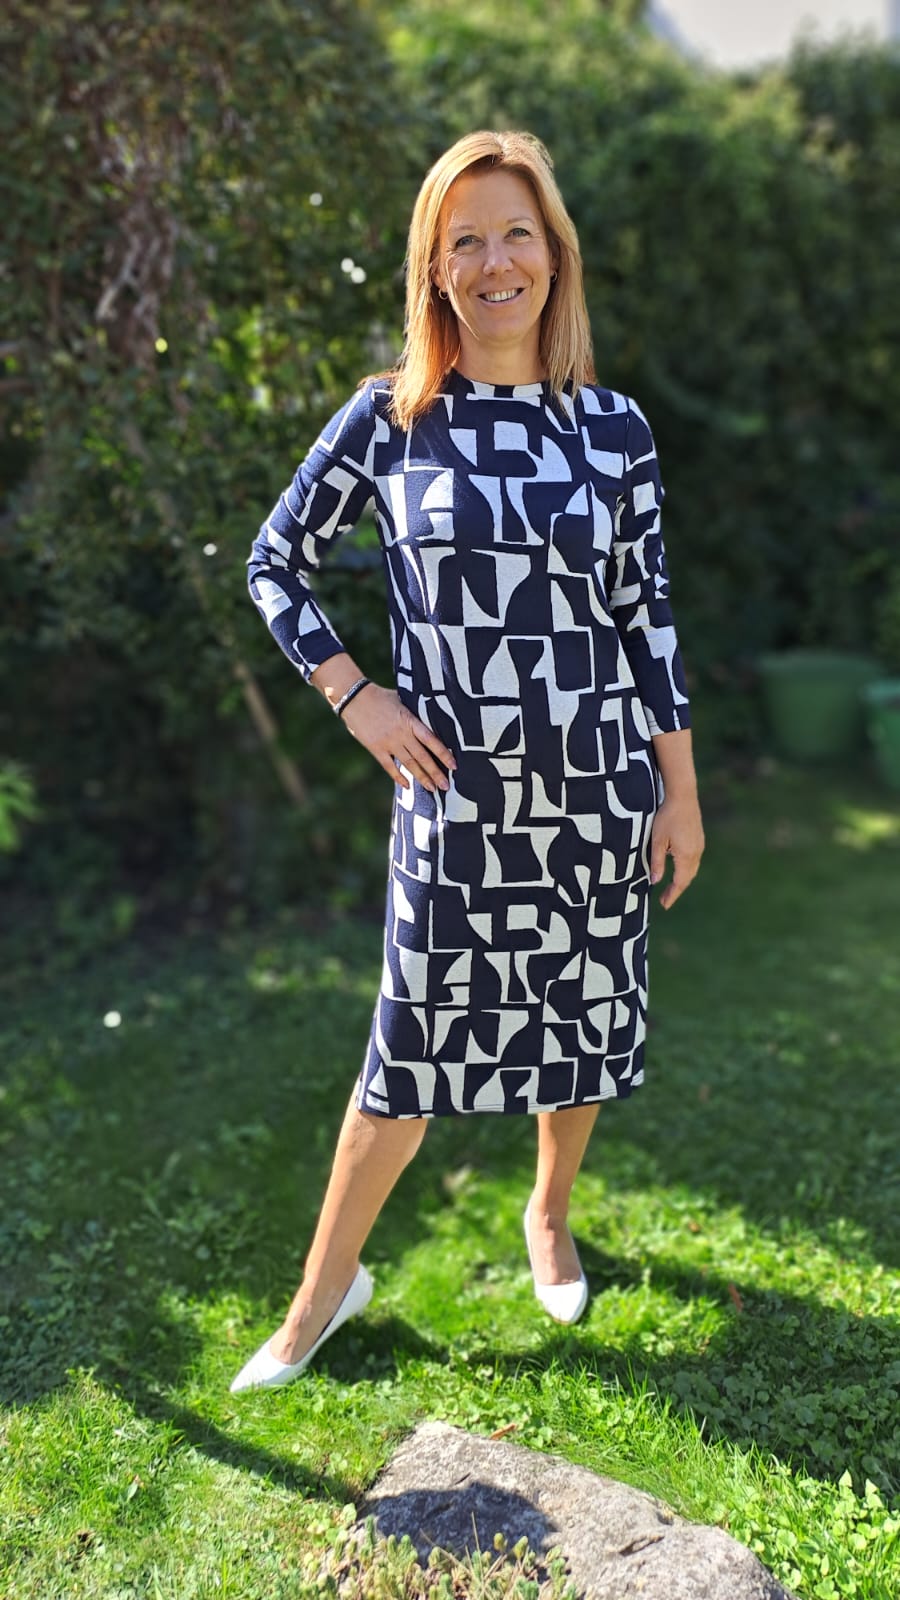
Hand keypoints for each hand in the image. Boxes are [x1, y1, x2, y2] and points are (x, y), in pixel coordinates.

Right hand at [339, 683, 457, 793]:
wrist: (354, 697)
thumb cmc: (380, 696)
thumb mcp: (402, 699)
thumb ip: (415, 711)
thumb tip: (432, 715)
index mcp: (410, 720)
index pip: (432, 740)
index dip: (443, 754)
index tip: (454, 766)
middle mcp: (401, 733)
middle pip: (422, 757)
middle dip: (436, 773)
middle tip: (446, 786)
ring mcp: (388, 742)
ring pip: (409, 764)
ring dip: (421, 778)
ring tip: (432, 788)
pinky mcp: (375, 748)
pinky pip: (389, 766)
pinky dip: (398, 777)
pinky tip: (407, 785)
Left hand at [649, 793, 704, 909]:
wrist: (683, 796)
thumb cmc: (667, 816)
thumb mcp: (657, 840)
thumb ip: (657, 862)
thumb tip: (655, 881)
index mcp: (686, 856)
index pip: (680, 882)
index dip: (672, 895)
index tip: (665, 905)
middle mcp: (696, 853)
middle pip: (687, 878)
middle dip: (676, 890)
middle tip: (665, 900)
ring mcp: (699, 846)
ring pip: (691, 870)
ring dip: (682, 880)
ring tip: (670, 887)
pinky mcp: (699, 839)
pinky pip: (693, 860)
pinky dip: (685, 869)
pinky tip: (677, 868)